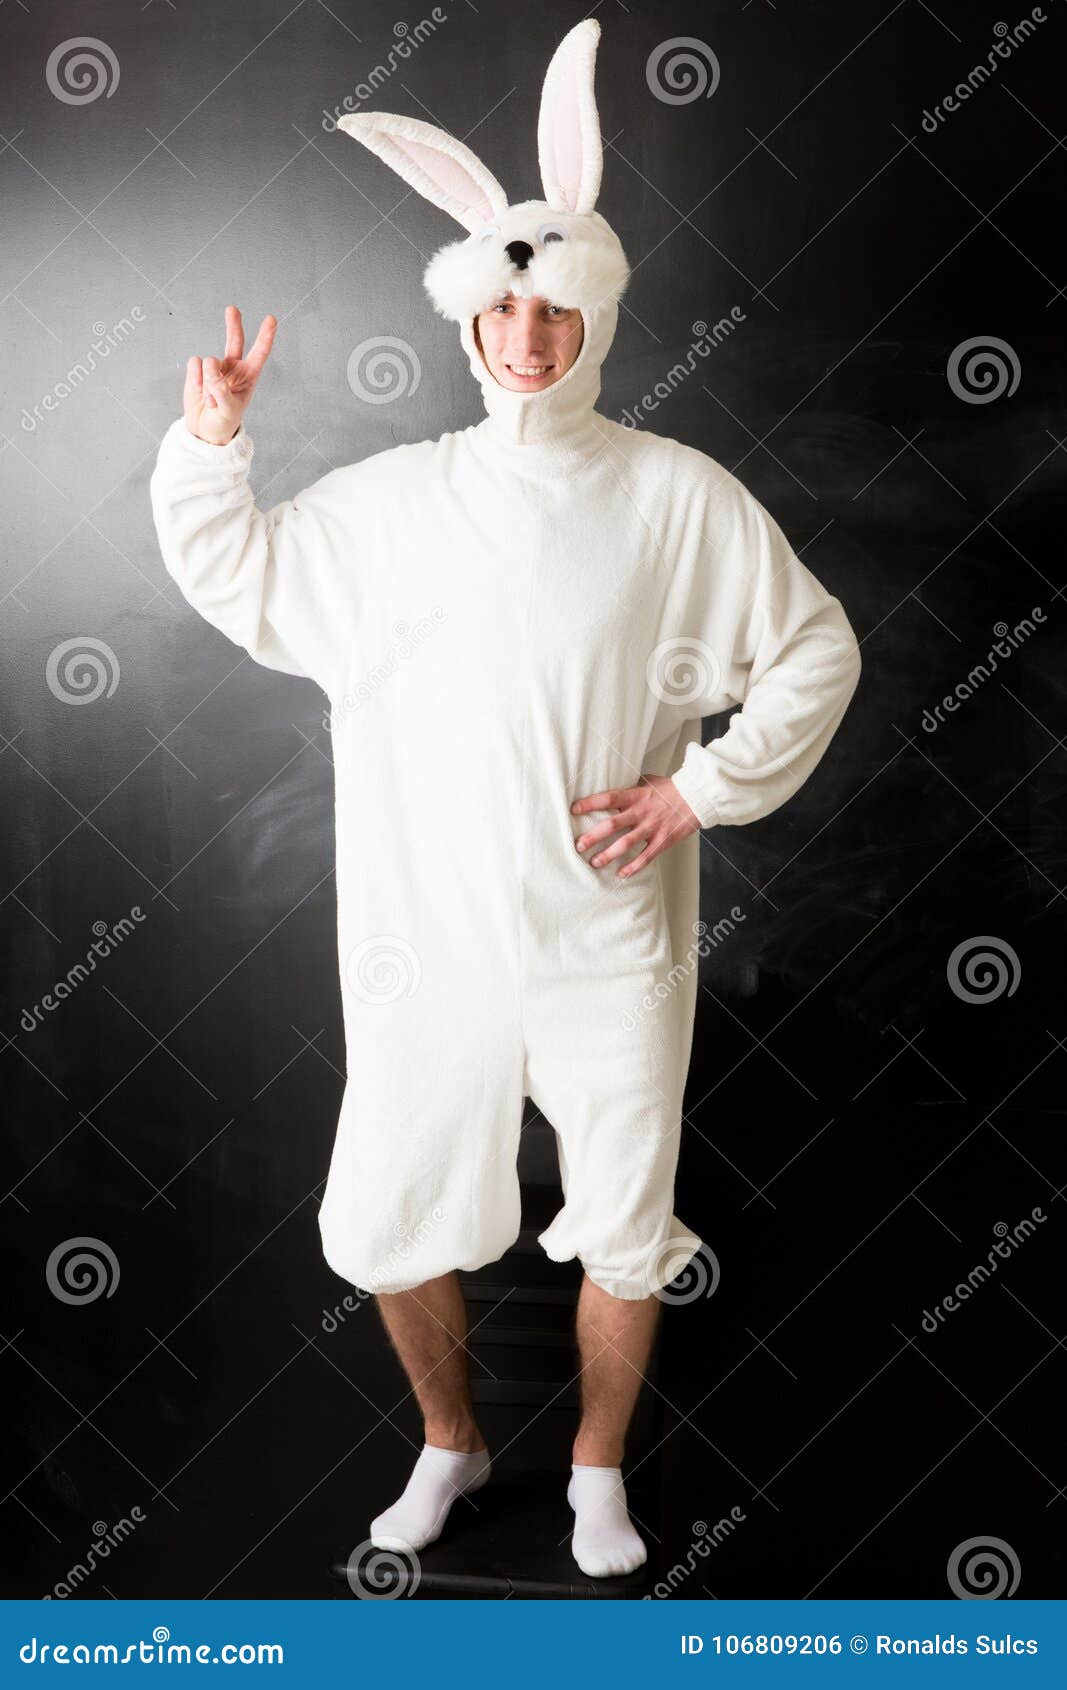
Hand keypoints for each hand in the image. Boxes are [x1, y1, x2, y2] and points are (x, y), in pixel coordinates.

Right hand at [183, 304, 276, 445]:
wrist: (204, 430)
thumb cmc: (223, 422)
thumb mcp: (228, 411)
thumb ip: (221, 391)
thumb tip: (211, 367)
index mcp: (248, 377)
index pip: (259, 353)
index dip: (265, 336)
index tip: (271, 319)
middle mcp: (233, 368)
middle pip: (234, 340)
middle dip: (233, 324)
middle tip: (232, 309)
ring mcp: (215, 368)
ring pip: (209, 362)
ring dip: (208, 383)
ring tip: (211, 401)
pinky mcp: (198, 370)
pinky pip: (195, 364)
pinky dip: (195, 378)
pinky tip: (198, 392)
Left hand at [570, 775, 700, 877]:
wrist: (698, 797)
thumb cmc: (670, 788)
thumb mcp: (648, 781)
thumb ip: (631, 787)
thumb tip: (612, 787)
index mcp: (636, 795)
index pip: (609, 798)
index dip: (590, 803)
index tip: (573, 809)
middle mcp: (641, 812)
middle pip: (612, 824)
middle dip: (593, 836)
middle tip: (578, 845)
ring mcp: (652, 827)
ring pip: (626, 843)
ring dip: (608, 854)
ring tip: (594, 862)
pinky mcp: (663, 840)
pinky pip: (646, 857)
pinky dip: (633, 867)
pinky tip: (622, 874)